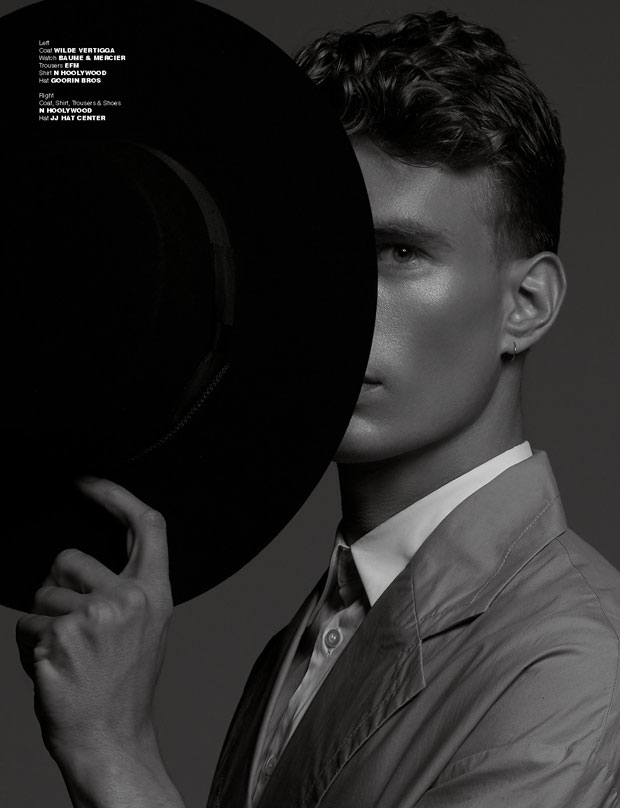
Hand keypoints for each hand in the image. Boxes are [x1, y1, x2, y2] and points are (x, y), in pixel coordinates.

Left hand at [15, 478, 172, 764]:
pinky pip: (25, 625)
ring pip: (41, 594)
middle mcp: (129, 598)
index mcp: (155, 594)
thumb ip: (130, 587)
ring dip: (42, 622)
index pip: (146, 525)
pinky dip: (28, 647)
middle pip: (70, 558)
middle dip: (56, 587)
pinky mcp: (61, 635)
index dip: (116, 494)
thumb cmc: (123, 685)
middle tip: (72, 629)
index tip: (88, 481)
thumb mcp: (146, 628)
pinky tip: (52, 669)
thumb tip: (86, 561)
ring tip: (66, 655)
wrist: (109, 737)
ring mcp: (95, 616)